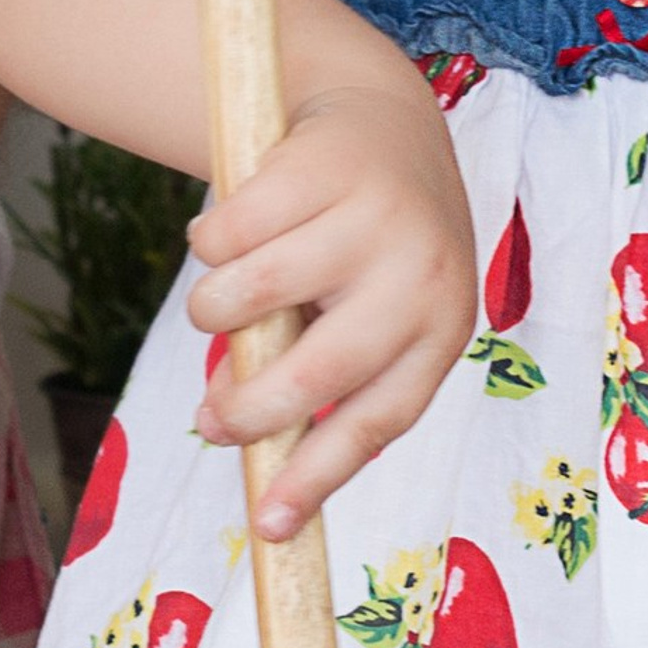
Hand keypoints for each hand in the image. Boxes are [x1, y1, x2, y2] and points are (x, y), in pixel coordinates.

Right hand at [185, 77, 477, 535]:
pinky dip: (207, 244)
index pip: (380, 420)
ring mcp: (372, 217)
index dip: (318, 478)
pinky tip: (230, 233)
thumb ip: (320, 372)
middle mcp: (419, 276)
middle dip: (246, 412)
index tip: (268, 527)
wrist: (384, 120)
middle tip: (209, 422)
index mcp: (440, 329)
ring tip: (219, 307)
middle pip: (314, 373)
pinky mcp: (318, 167)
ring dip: (213, 313)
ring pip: (249, 296)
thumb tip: (234, 440)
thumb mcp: (374, 311)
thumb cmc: (370, 245)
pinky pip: (223, 235)